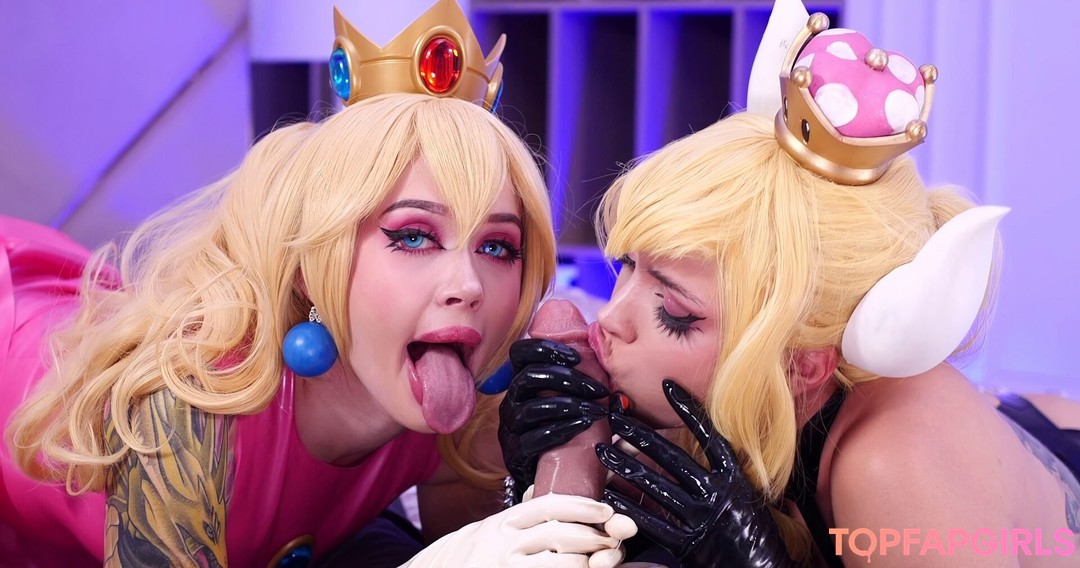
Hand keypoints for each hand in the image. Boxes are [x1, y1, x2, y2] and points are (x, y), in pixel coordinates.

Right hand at [400, 493, 636, 567]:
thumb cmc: (475, 555)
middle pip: (561, 534)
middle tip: (612, 541)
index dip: (582, 506)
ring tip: (598, 563)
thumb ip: (525, 516)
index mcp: (504, 522)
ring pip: (563, 563)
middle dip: (594, 537)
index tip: (605, 510)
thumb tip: (563, 496)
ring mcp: (507, 567)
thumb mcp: (496, 529)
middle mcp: (505, 543)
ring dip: (586, 563)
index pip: (550, 504)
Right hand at [498, 339, 608, 502]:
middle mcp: (510, 401)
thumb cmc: (563, 428)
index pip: (520, 352)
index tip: (576, 357)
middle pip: (529, 377)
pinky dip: (561, 430)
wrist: (546, 477)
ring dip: (568, 406)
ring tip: (596, 412)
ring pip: (531, 408)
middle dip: (567, 379)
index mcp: (521, 382)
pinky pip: (534, 439)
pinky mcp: (515, 453)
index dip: (544, 348)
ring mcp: (510, 428)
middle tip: (599, 390)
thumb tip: (606, 355)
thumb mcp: (565, 399)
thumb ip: (577, 377)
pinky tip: (582, 427)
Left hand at [596, 380, 794, 567]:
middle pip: (672, 457)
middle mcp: (717, 494)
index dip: (688, 409)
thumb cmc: (757, 535)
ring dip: (626, 466)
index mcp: (736, 479)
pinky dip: (629, 507)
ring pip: (656, 486)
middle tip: (616, 418)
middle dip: (640, 435)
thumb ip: (724, 473)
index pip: (710, 435)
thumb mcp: (747, 496)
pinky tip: (610, 494)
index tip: (668, 386)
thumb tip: (700, 446)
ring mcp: (701, 519)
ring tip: (603, 451)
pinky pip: (652, 522)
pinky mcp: (687, 544)